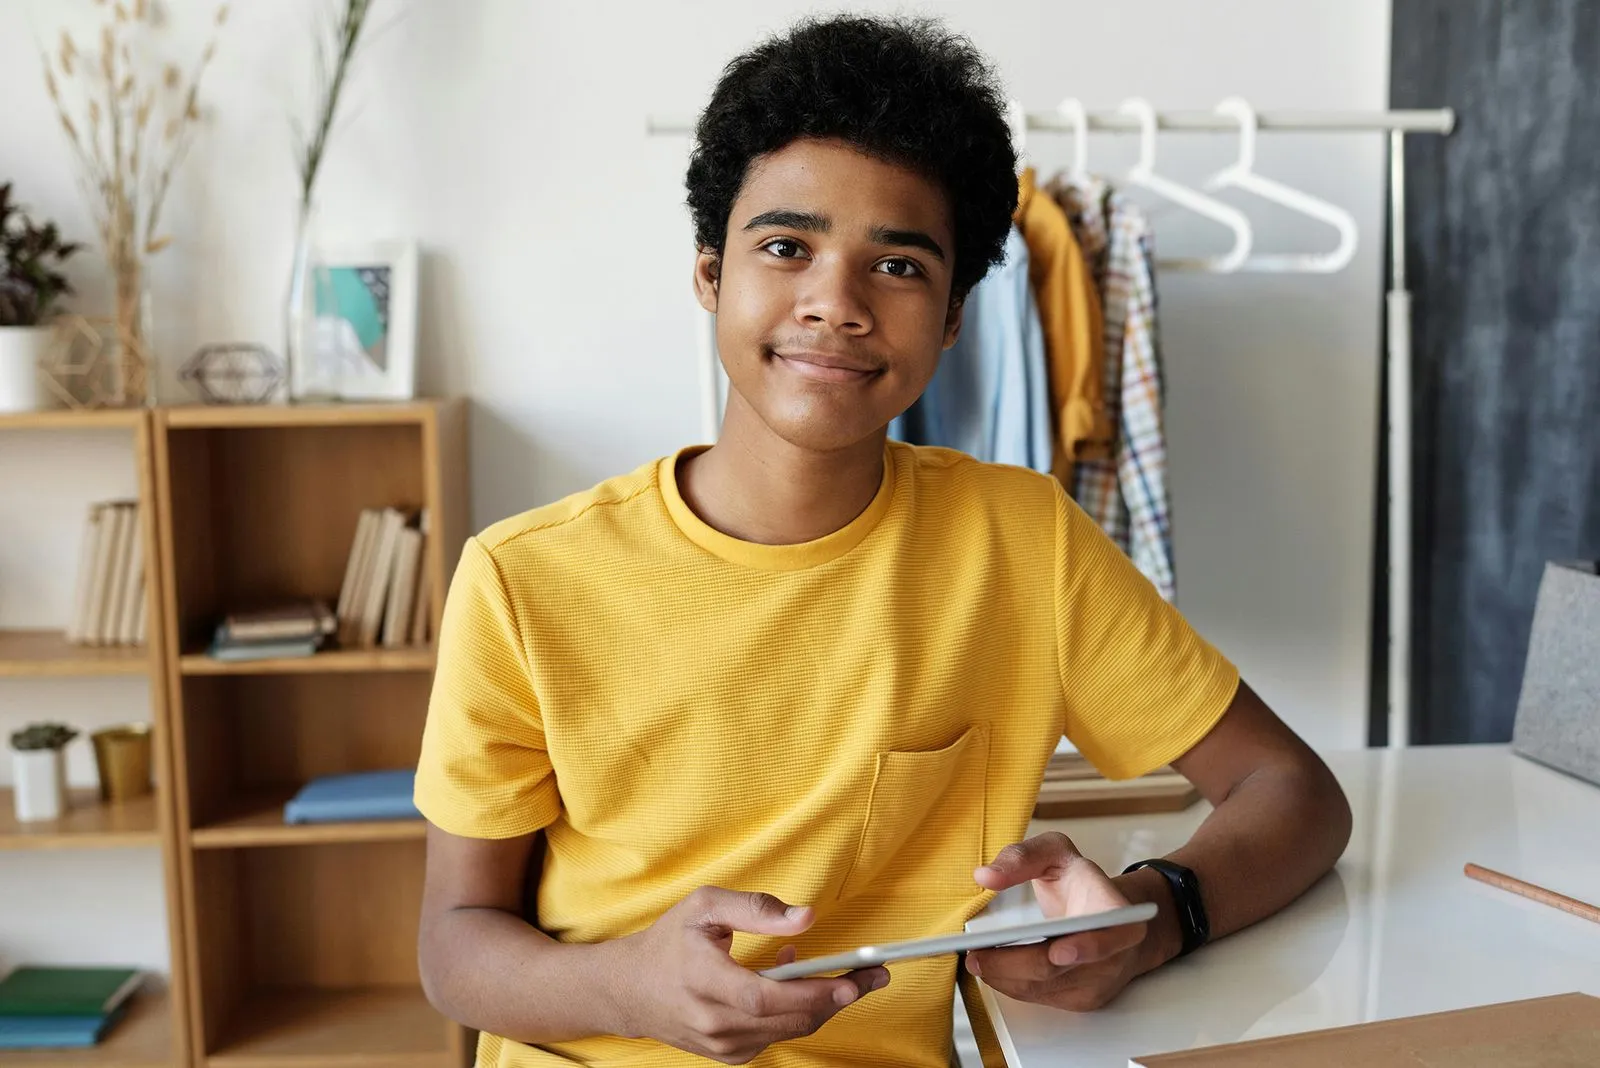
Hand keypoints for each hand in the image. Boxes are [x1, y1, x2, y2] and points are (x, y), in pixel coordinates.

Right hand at [615, 887, 888, 1063]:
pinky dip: (795, 1012)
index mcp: (703, 979)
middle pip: (788, 1018)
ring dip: (821, 1003)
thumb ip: (756, 909)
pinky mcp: (730, 1056)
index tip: (850, 980)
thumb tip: (807, 918)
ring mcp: (721, 1045)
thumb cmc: (670, 941)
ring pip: (789, 1030)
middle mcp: (712, 1021)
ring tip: (839, 973)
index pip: (765, 996)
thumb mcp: (705, 906)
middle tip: (873, 974)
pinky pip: (776, 1036)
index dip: (812, 991)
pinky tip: (792, 985)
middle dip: (838, 997)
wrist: (630, 990)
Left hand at [964, 832, 1154, 1011]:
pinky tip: (993, 970)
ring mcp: (1100, 980)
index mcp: (1116, 910)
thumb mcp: (1054, 852)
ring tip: (975, 960)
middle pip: (1060, 968)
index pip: (1110, 933)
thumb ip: (1021, 857)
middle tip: (977, 955)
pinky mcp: (1082, 999)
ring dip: (1005, 978)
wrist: (1105, 915)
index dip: (1087, 947)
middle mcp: (1115, 952)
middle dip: (1013, 964)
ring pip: (1045, 988)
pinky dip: (1013, 986)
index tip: (1058, 952)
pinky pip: (1042, 998)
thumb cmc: (1080, 883)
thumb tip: (986, 876)